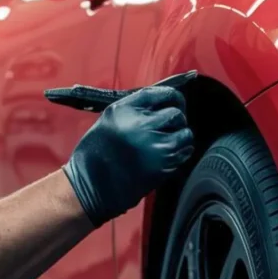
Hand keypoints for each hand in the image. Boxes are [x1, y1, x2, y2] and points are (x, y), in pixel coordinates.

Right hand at [63, 83, 194, 227]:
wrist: (92, 185)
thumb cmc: (97, 152)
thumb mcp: (109, 119)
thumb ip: (135, 107)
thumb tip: (163, 101)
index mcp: (125, 110)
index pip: (162, 93)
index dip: (173, 96)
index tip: (176, 101)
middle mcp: (141, 125)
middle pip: (176, 113)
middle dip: (176, 119)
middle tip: (168, 127)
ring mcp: (154, 146)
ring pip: (185, 133)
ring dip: (180, 136)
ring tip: (167, 142)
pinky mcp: (163, 165)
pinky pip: (184, 152)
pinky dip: (180, 152)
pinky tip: (165, 155)